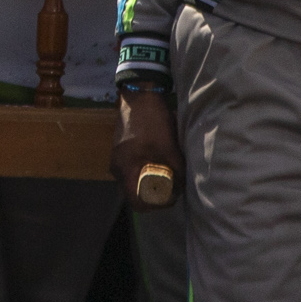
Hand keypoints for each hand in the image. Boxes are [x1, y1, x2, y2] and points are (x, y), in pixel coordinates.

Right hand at [112, 87, 181, 207]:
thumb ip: (177, 171)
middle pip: (134, 192)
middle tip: (171, 189)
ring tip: (167, 175)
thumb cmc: (153, 124)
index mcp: (125, 170)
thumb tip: (183, 187)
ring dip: (148, 181)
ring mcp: (116, 157)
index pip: (136, 202)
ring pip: (132, 179)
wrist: (139, 96)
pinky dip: (144, 169)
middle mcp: (117, 167)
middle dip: (153, 194)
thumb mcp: (170, 149)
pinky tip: (158, 161)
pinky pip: (131, 168)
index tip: (169, 198)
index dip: (155, 205)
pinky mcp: (120, 149)